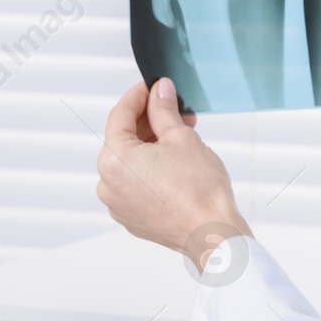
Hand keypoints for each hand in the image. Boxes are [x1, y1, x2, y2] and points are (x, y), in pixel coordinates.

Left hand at [95, 78, 250, 267]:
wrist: (212, 233)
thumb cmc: (200, 191)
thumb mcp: (182, 138)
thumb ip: (164, 110)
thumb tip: (159, 92)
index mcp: (115, 159)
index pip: (121, 114)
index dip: (139, 95)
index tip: (153, 87)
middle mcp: (108, 183)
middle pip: (124, 139)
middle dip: (150, 122)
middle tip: (175, 112)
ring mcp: (117, 203)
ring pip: (131, 163)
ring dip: (152, 146)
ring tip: (181, 139)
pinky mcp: (131, 217)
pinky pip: (136, 184)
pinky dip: (151, 170)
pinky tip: (175, 165)